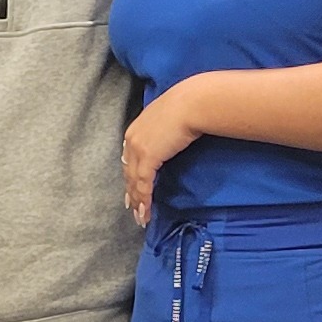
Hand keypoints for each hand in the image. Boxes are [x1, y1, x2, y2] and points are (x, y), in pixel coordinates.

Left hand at [122, 86, 202, 226]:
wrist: (192, 103)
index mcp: (135, 129)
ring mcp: (138, 148)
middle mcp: (132, 139)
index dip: (130, 177)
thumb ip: (164, 132)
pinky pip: (144, 184)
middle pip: (129, 172)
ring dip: (138, 202)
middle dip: (131, 193)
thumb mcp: (169, 119)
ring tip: (141, 218)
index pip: (129, 159)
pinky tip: (147, 212)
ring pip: (134, 182)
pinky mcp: (148, 157)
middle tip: (134, 210)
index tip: (131, 190)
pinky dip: (145, 200)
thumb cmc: (187, 106)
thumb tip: (170, 140)